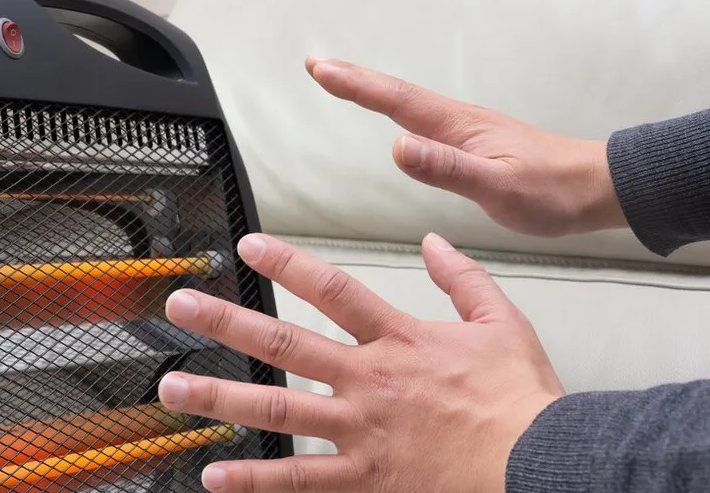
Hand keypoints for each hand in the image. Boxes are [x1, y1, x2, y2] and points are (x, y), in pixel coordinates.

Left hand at [158, 232, 564, 491]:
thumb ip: (462, 277)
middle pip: (285, 344)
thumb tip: (434, 241)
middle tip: (182, 305)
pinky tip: (216, 476)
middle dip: (228, 322)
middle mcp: (370, 380)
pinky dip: (256, 480)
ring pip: (277, 411)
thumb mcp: (502, 320)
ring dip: (220, 398)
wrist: (536, 459)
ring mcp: (362, 431)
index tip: (249, 246)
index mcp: (401, 340)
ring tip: (173, 387)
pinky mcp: (365, 477)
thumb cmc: (519, 399)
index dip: (287, 263)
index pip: (332, 289)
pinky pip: (300, 479)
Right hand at [306, 56, 624, 236]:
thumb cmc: (553, 191)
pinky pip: (427, 123)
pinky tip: (401, 123)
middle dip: (356, 81)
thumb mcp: (497, 186)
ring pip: (411, 106)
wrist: (596, 189)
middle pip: (397, 95)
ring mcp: (469, 133)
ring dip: (375, 92)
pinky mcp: (477, 146)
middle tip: (318, 67)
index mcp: (459, 127)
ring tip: (345, 84)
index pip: (397, 100)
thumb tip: (398, 148)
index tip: (320, 69)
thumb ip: (447, 168)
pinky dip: (401, 113)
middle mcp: (460, 122)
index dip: (356, 85)